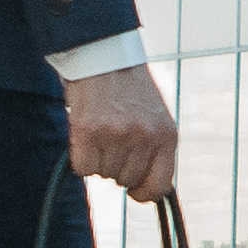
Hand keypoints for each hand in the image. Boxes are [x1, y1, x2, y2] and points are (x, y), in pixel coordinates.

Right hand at [66, 65, 179, 203]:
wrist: (105, 55)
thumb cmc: (129, 87)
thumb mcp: (156, 116)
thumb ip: (155, 149)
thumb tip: (150, 188)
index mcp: (167, 136)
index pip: (159, 186)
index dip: (143, 192)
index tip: (134, 190)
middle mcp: (144, 138)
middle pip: (126, 180)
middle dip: (117, 166)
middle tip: (112, 140)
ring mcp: (117, 136)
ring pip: (103, 174)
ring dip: (98, 159)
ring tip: (101, 131)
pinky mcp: (89, 133)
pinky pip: (83, 168)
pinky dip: (80, 157)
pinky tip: (85, 136)